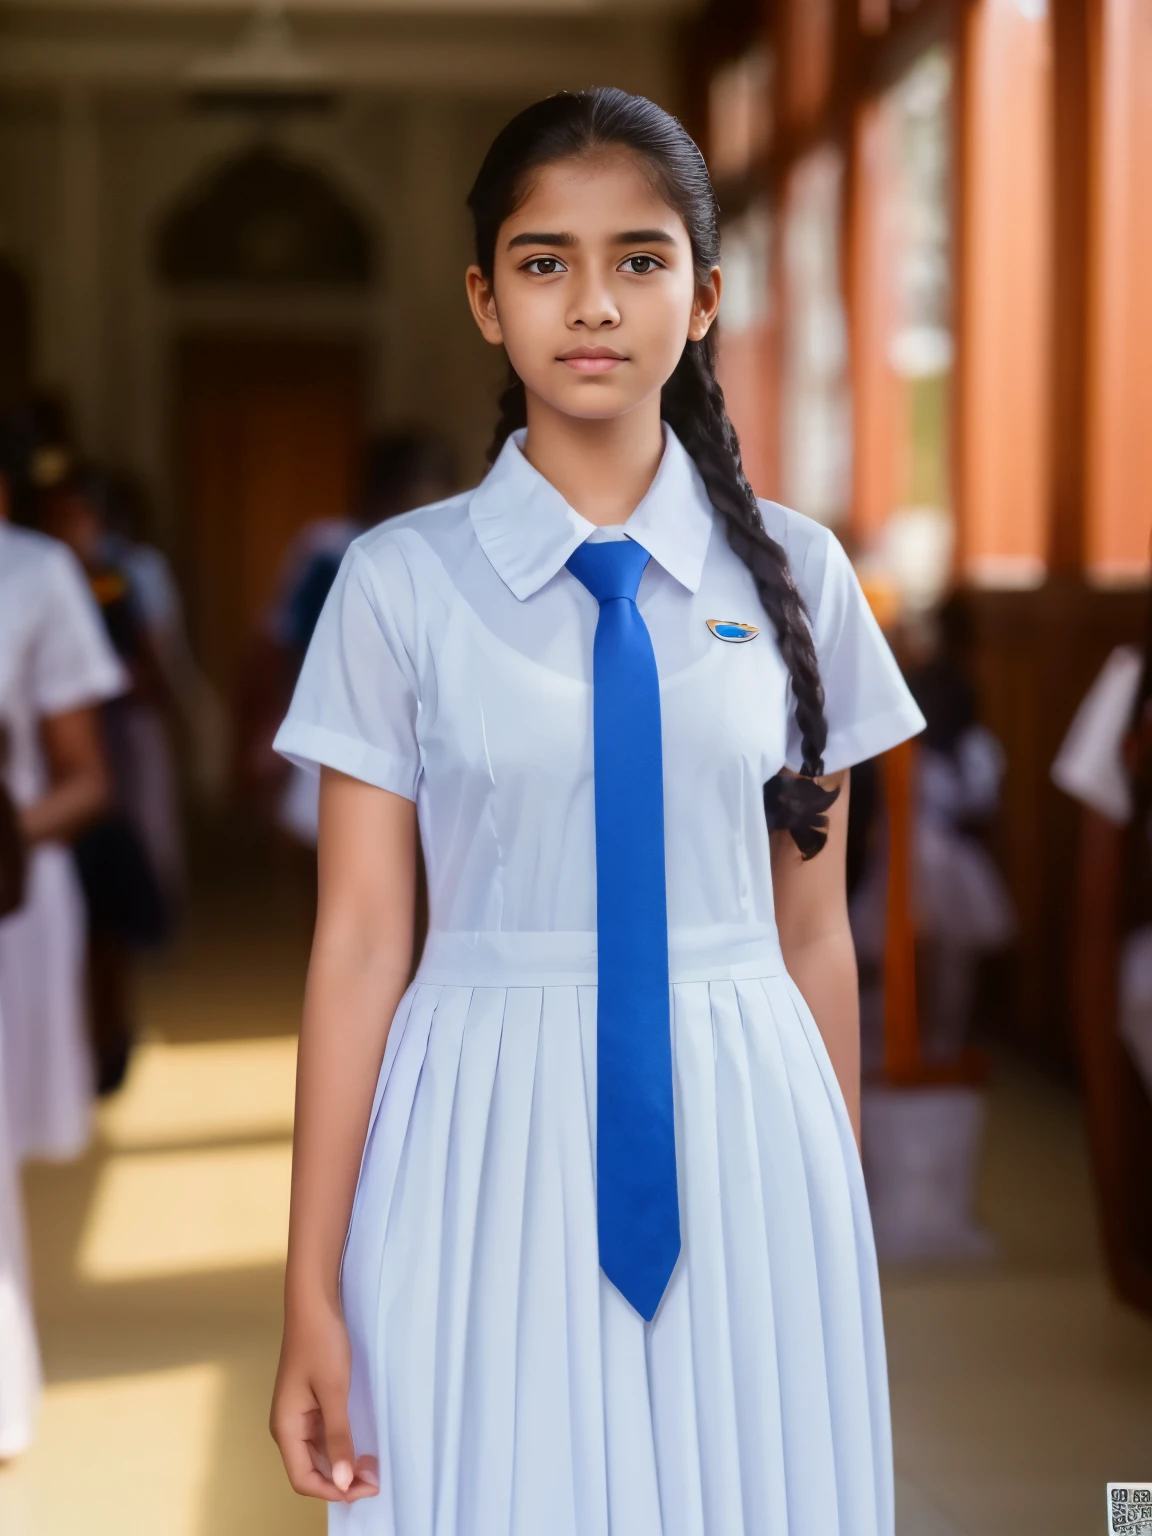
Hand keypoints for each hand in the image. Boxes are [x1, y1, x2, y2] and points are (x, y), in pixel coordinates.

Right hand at [270, 1297, 379, 1502]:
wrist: (314, 1303)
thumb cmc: (320, 1342)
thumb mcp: (334, 1391)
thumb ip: (338, 1436)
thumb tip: (341, 1482)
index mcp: (285, 1428)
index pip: (303, 1479)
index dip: (333, 1491)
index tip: (365, 1487)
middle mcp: (288, 1426)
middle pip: (310, 1470)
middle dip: (341, 1481)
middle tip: (375, 1477)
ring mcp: (298, 1414)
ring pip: (318, 1455)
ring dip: (342, 1465)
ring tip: (372, 1465)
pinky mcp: (309, 1402)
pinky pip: (323, 1436)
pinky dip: (341, 1446)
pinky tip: (360, 1445)